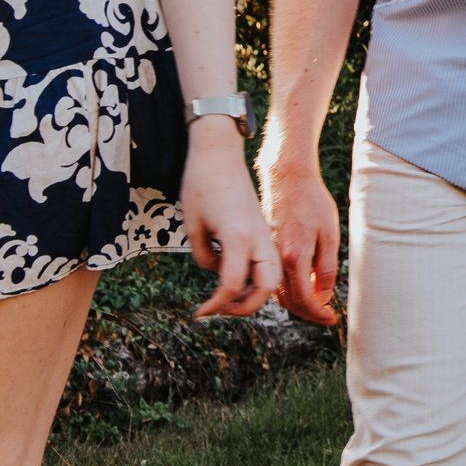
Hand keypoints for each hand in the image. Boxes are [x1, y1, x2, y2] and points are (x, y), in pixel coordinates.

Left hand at [179, 121, 282, 317]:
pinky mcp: (262, 228)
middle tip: (221, 309)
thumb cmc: (201, 185)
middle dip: (246, 307)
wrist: (219, 154)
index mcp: (237, 238)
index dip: (215, 305)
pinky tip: (235, 273)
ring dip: (254, 293)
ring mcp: (263, 233)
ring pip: (272, 275)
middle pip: (266, 287)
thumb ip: (204, 257)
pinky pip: (268, 261)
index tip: (200, 312)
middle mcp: (257, 238)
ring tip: (230, 296)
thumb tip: (216, 269)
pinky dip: (256, 276)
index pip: (231, 285)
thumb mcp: (193, 227)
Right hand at [257, 139, 341, 324]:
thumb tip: (322, 297)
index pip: (304, 300)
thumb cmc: (313, 201)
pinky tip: (301, 286)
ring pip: (279, 292)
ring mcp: (268, 254)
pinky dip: (286, 289)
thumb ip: (326, 268)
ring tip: (316, 305)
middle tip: (326, 316)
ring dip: (297, 303)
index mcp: (294, 257)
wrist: (288, 176)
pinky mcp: (265, 248)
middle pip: (289, 301)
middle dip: (308, 313)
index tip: (332, 319)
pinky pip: (274, 277)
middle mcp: (276, 259)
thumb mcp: (329, 234)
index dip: (319, 314)